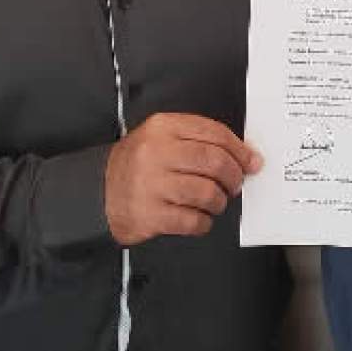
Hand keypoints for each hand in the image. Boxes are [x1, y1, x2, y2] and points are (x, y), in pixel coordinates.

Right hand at [103, 112, 262, 246]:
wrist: (99, 191)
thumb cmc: (139, 164)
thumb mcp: (162, 138)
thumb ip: (199, 140)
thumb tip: (245, 155)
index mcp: (163, 127)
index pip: (214, 133)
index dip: (240, 149)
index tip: (252, 161)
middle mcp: (156, 153)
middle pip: (215, 162)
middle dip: (234, 177)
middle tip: (235, 184)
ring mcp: (152, 185)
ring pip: (207, 193)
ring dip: (219, 202)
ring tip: (214, 202)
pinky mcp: (150, 215)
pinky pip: (192, 221)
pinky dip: (203, 222)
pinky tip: (198, 218)